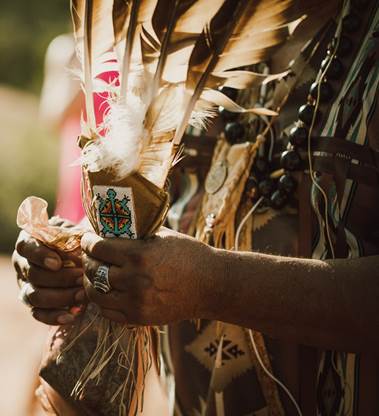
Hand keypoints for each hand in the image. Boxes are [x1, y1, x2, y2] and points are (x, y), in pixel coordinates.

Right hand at [13, 230, 85, 324]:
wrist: (76, 254)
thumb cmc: (75, 239)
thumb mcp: (74, 232)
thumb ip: (75, 235)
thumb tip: (87, 242)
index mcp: (30, 242)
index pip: (26, 248)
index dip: (40, 256)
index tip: (58, 263)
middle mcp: (23, 264)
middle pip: (34, 275)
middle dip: (60, 278)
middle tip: (82, 277)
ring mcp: (26, 285)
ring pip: (36, 296)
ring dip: (61, 297)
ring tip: (83, 295)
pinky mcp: (34, 303)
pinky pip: (39, 314)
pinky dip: (55, 317)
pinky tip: (72, 315)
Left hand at [81, 228, 215, 324]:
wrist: (211, 285)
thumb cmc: (189, 254)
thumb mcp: (162, 236)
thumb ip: (135, 235)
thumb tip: (110, 230)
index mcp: (139, 255)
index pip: (98, 247)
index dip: (88, 242)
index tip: (88, 239)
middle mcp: (134, 280)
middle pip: (93, 270)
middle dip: (87, 260)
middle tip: (90, 255)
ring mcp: (136, 302)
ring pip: (95, 294)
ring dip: (90, 282)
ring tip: (94, 275)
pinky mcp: (140, 318)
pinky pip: (107, 312)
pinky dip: (102, 302)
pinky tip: (106, 292)